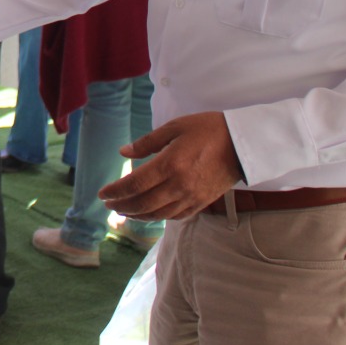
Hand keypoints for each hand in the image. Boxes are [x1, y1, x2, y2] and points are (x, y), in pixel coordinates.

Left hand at [98, 112, 242, 221]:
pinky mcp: (202, 202)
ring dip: (137, 215)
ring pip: (158, 214)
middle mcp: (179, 185)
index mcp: (170, 164)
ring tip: (125, 211)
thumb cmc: (208, 130)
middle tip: (109, 205)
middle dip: (122, 206)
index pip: (134, 184)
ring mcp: (192, 197)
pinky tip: (151, 212)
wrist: (243, 143)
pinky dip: (159, 217)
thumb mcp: (175, 127)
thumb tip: (123, 152)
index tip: (102, 194)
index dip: (115, 192)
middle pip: (143, 203)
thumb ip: (147, 142)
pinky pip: (176, 216)